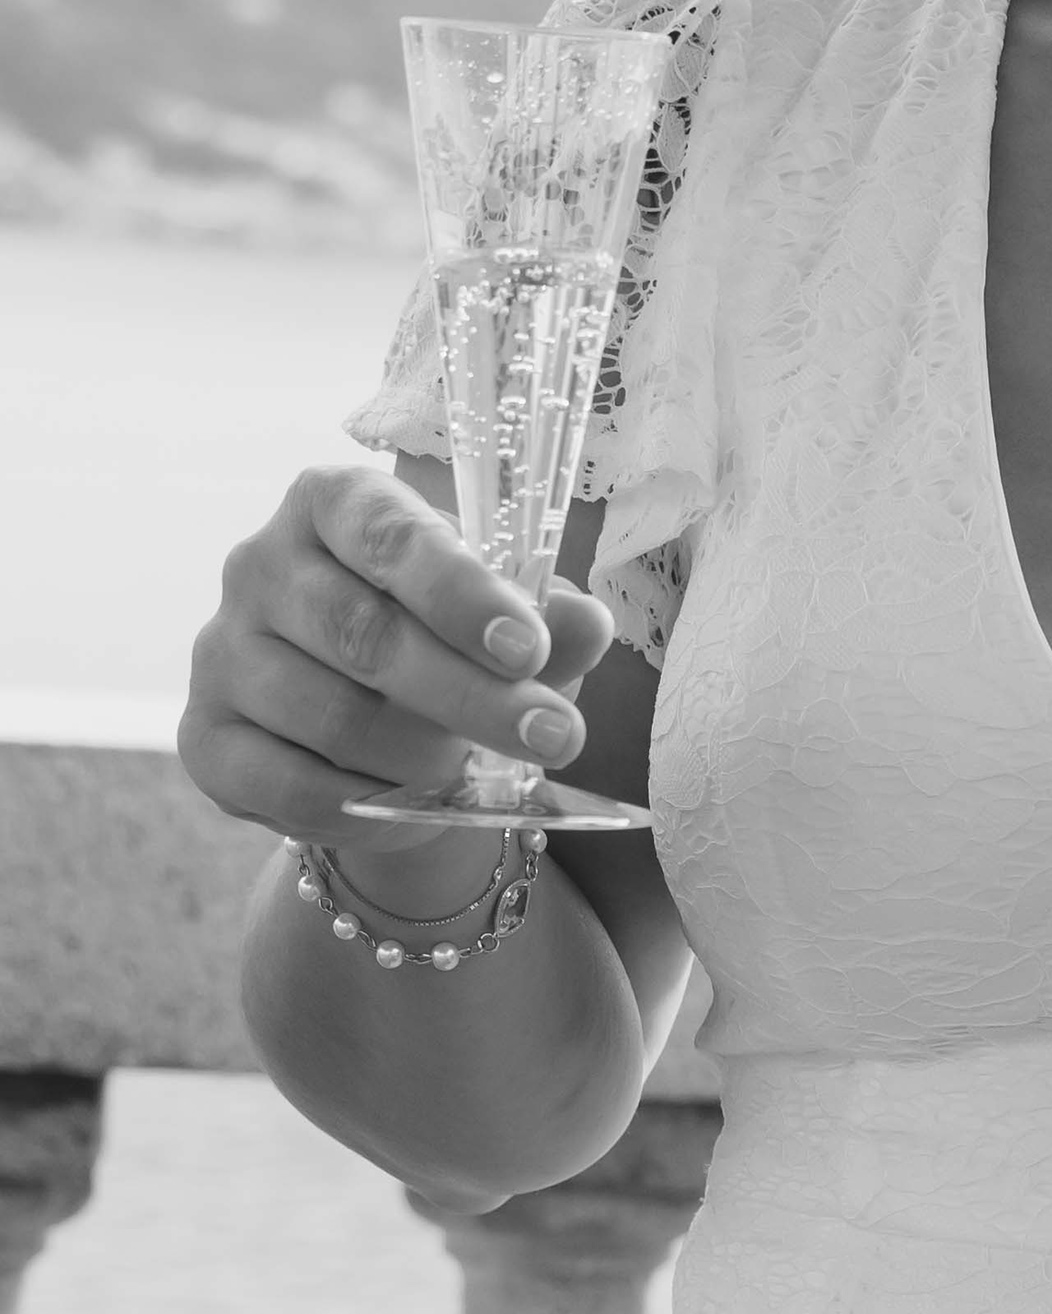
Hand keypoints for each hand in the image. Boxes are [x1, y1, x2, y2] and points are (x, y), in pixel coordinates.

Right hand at [183, 460, 605, 844]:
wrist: (376, 742)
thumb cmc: (447, 652)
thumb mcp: (506, 629)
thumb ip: (547, 623)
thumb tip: (585, 623)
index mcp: (332, 506)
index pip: (389, 533)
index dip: (459, 592)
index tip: (528, 648)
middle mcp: (259, 565)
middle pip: (364, 633)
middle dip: (471, 694)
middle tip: (553, 736)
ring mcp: (220, 652)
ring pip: (331, 716)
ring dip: (422, 756)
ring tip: (474, 770)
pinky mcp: (203, 738)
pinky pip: (290, 785)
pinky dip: (366, 808)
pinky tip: (412, 807)